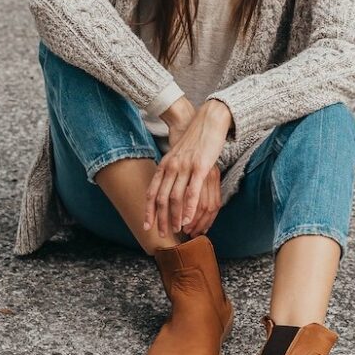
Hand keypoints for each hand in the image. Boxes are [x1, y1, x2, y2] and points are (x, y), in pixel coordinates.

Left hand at [143, 99, 230, 238]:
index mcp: (165, 165)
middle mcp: (171, 167)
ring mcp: (185, 167)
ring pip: (174, 198)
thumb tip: (166, 185)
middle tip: (161, 234)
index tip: (146, 226)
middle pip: (161, 198)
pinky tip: (187, 219)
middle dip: (160, 219)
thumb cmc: (194, 139)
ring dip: (174, 217)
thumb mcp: (177, 154)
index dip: (148, 210)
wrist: (207, 120)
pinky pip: (191, 191)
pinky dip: (188, 208)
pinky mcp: (200, 167)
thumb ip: (171, 169)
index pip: (152, 192)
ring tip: (176, 231)